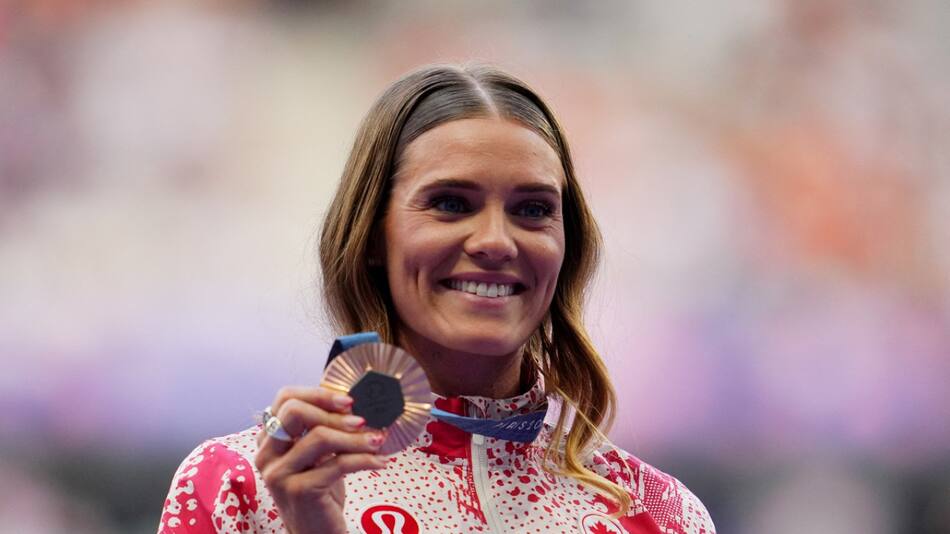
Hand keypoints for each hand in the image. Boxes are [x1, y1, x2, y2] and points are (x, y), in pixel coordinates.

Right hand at [254, 386, 387, 533]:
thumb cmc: (320, 492)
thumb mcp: (318, 456)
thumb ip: (324, 429)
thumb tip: (355, 403)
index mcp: (269, 440)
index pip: (285, 399)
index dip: (317, 394)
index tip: (348, 401)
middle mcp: (267, 455)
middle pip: (294, 412)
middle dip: (333, 412)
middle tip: (362, 420)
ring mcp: (279, 474)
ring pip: (319, 437)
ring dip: (355, 437)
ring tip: (378, 441)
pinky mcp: (298, 490)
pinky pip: (337, 463)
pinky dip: (364, 459)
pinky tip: (379, 462)